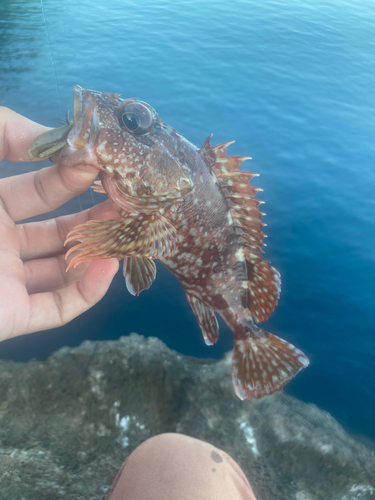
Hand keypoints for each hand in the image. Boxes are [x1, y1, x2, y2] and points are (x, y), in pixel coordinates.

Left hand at [0, 107, 118, 339]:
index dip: (75, 175)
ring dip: (99, 250)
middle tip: (130, 200)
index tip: (106, 165)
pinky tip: (109, 265)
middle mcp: (0, 242)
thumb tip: (60, 142)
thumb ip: (0, 134)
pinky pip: (57, 308)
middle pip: (62, 228)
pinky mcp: (8, 316)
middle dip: (97, 213)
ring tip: (129, 230)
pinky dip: (87, 292)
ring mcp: (5, 281)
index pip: (43, 187)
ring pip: (65, 269)